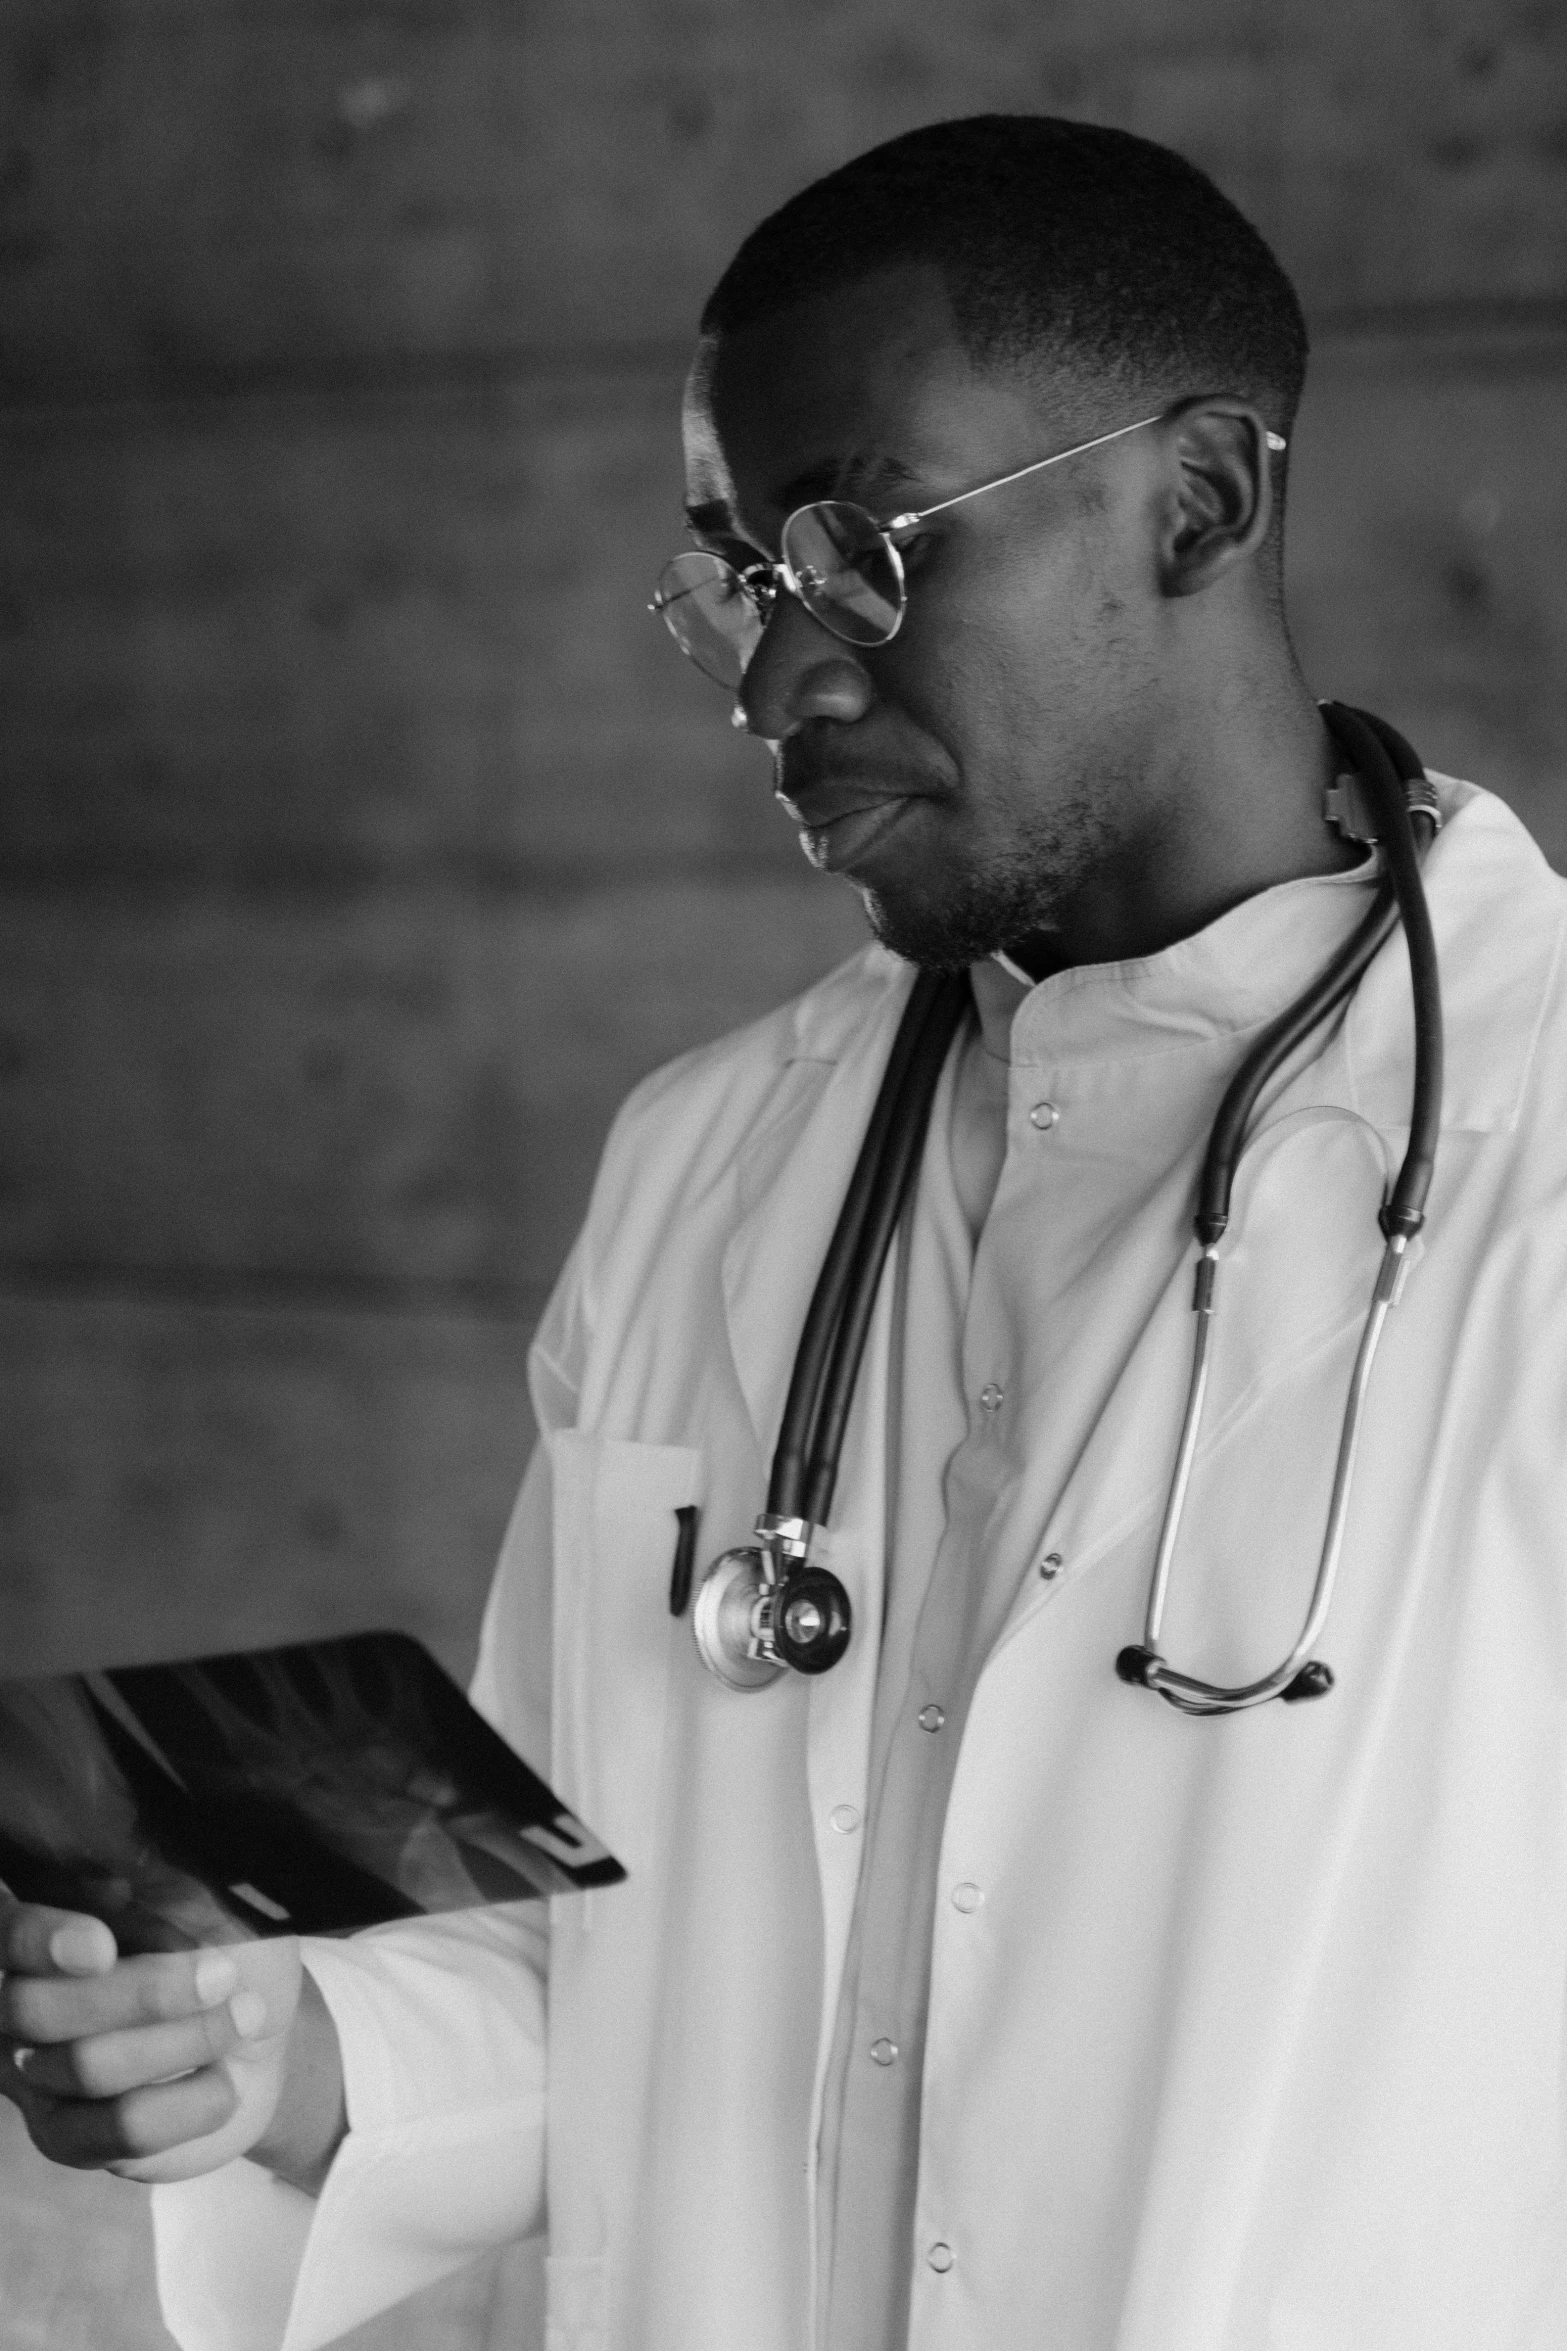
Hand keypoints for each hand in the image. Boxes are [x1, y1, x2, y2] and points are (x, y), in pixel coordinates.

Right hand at [0, 1900, 303, 2183]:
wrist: (260, 2020)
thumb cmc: (223, 1940)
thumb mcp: (202, 1896)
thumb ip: (151, 1877)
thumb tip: (113, 1879)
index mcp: (43, 1928)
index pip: (7, 1933)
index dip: (36, 1941)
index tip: (102, 1947)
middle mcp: (16, 2001)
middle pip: (33, 2008)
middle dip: (143, 1993)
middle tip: (224, 1973)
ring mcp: (33, 2075)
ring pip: (85, 2068)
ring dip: (184, 2040)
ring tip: (244, 2016)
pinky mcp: (68, 2138)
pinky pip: (119, 2129)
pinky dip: (189, 2101)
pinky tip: (225, 2080)